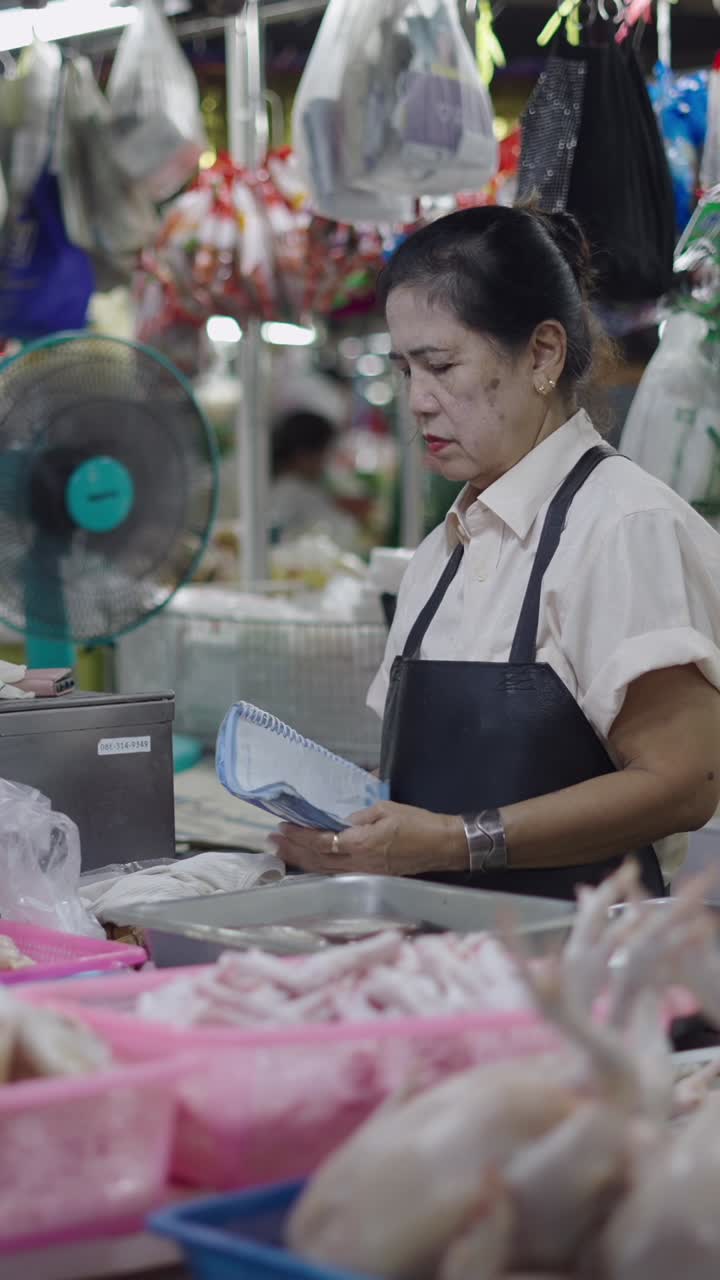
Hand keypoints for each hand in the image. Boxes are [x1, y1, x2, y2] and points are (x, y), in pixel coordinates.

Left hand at [270, 801, 467, 877]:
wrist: (442, 846)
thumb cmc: (417, 823)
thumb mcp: (387, 809)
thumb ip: (360, 815)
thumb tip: (342, 820)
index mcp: (361, 844)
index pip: (322, 842)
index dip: (300, 836)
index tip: (283, 828)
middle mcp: (358, 864)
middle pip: (317, 860)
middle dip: (292, 851)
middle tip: (271, 841)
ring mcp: (364, 873)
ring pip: (324, 870)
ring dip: (301, 861)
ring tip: (282, 852)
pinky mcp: (370, 876)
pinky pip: (336, 873)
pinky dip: (318, 867)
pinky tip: (308, 862)